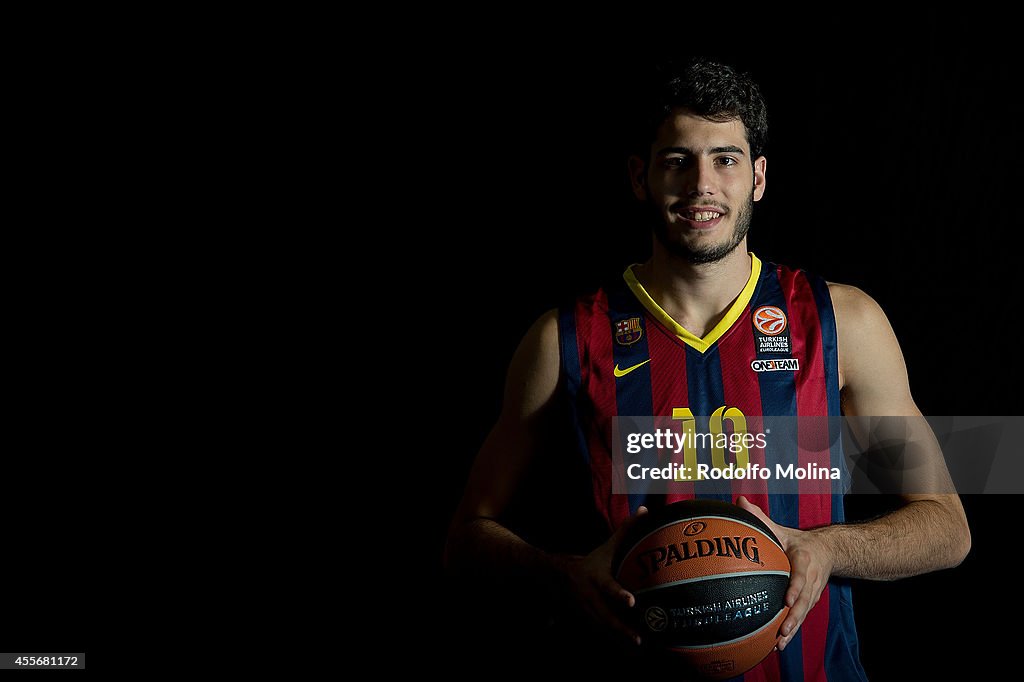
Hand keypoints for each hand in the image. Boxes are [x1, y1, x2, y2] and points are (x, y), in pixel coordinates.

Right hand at [560, 506, 648, 644]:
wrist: (548, 576)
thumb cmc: (586, 562)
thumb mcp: (603, 548)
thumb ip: (625, 531)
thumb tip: (645, 511)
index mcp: (594, 578)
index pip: (607, 586)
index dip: (618, 594)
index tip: (632, 601)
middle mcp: (588, 597)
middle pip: (606, 616)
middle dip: (622, 630)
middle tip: (641, 640)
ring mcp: (583, 613)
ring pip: (602, 631)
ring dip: (619, 642)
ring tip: (638, 651)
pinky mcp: (581, 624)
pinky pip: (599, 637)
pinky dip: (612, 647)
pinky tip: (628, 656)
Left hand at [736, 496, 834, 650]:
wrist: (827, 551)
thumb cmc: (796, 541)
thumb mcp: (782, 529)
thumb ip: (760, 518)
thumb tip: (739, 502)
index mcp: (804, 559)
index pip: (801, 574)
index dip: (796, 587)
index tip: (787, 598)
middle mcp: (811, 578)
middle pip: (805, 600)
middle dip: (794, 616)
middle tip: (782, 630)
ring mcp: (812, 592)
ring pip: (804, 613)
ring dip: (793, 628)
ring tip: (779, 643)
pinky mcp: (809, 601)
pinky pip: (801, 617)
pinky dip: (792, 630)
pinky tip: (778, 644)